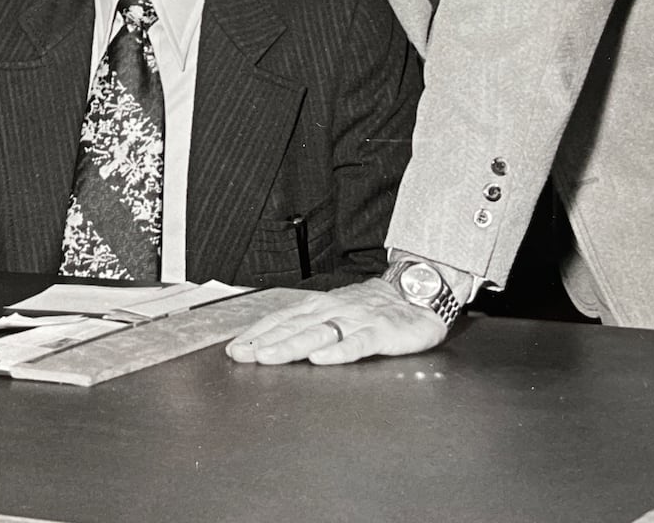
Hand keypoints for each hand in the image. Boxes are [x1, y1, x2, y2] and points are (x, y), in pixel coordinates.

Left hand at [225, 277, 449, 364]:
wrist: (418, 293)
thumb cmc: (376, 306)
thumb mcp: (338, 311)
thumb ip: (311, 325)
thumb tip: (275, 340)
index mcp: (321, 306)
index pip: (282, 319)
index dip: (257, 333)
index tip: (235, 348)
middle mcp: (334, 310)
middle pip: (294, 327)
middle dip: (264, 342)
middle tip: (242, 355)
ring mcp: (357, 321)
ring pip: (318, 334)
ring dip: (291, 346)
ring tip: (268, 357)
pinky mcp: (381, 332)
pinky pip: (358, 343)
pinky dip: (339, 351)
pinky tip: (322, 359)